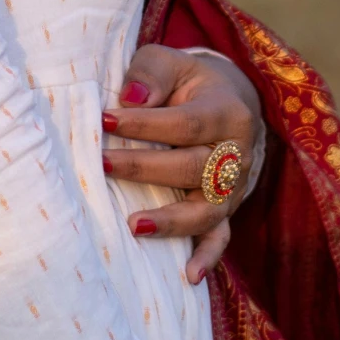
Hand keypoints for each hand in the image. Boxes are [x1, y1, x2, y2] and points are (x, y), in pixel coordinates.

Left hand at [103, 44, 264, 283]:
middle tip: (102, 164)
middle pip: (194, 168)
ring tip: (133, 226)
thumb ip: (151, 73)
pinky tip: (189, 277)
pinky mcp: (227, 210)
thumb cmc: (187, 82)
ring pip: (207, 211)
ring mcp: (234, 188)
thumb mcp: (171, 62)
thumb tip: (132, 99)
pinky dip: (208, 258)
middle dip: (145, 168)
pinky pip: (221, 239)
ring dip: (171, 222)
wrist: (228, 100)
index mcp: (228, 112)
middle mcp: (237, 154)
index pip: (185, 123)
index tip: (104, 119)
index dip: (145, 124)